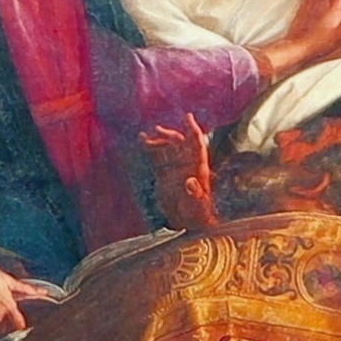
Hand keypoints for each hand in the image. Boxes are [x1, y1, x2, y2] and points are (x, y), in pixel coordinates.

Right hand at [140, 119, 219, 233]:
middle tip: (157, 131)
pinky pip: (156, 156)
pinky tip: (141, 140)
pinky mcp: (164, 174)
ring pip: (166, 148)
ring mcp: (175, 168)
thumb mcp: (198, 205)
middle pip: (180, 142)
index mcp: (198, 167)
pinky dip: (149, 148)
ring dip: (157, 140)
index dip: (193, 130)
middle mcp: (187, 164)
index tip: (187, 116)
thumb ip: (195, 194)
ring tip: (144, 137)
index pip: (197, 144)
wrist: (189, 223)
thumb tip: (190, 181)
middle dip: (170, 134)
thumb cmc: (198, 214)